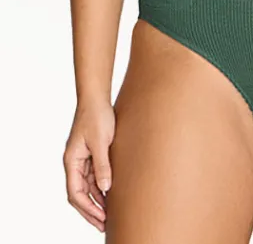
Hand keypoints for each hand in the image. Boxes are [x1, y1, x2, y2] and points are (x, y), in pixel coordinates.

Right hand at [62, 99, 115, 232]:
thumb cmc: (97, 116)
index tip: (100, 219)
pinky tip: (111, 195)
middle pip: (79, 194)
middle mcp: (74, 162)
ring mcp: (82, 159)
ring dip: (96, 200)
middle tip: (104, 225)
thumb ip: (102, 165)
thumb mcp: (101, 141)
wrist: (97, 97)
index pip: (75, 193)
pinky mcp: (91, 154)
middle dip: (91, 210)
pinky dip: (100, 187)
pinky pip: (93, 176)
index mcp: (71, 161)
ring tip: (110, 214)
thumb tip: (105, 189)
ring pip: (87, 186)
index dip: (87, 208)